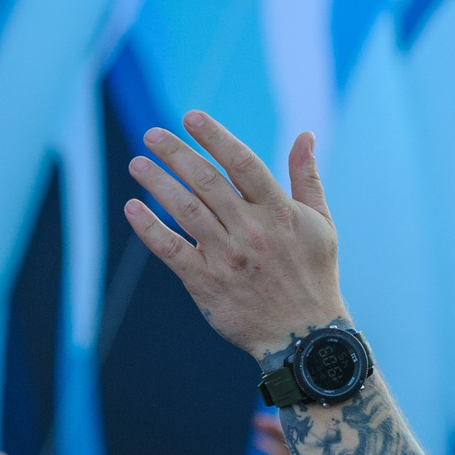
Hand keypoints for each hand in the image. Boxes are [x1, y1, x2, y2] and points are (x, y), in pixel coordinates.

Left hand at [123, 113, 342, 357]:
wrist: (303, 337)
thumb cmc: (314, 275)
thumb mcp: (321, 223)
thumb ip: (307, 177)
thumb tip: (305, 134)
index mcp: (278, 212)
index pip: (242, 163)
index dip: (215, 137)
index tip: (191, 117)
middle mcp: (250, 231)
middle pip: (207, 181)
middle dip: (176, 154)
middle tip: (152, 134)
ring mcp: (226, 257)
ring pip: (185, 211)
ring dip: (158, 183)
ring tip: (137, 163)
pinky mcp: (206, 283)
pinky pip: (171, 250)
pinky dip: (149, 228)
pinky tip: (132, 207)